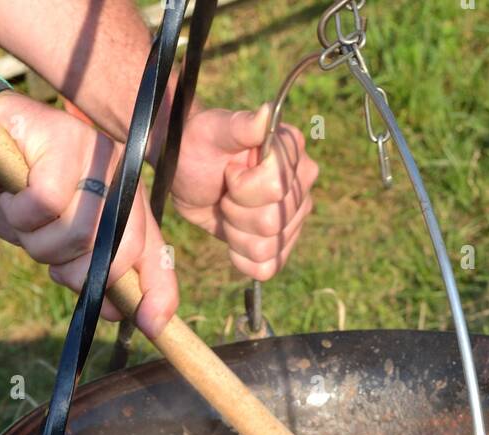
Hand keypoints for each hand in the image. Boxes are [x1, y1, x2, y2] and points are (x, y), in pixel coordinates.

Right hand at [0, 91, 177, 338]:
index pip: (155, 255)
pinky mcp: (61, 137)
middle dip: (75, 272)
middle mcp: (120, 177)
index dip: (157, 295)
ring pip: (76, 232)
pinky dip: (19, 213)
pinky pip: (44, 203)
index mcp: (128, 204)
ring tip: (25, 218)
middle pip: (114, 251)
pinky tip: (12, 196)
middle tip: (49, 255)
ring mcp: (94, 153)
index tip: (151, 326)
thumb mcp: (60, 245)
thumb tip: (119, 312)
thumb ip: (92, 273)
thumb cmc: (21, 199)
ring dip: (38, 242)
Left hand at [170, 104, 318, 280]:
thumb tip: (267, 113)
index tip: (230, 171)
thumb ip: (242, 124)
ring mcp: (293, 220)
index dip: (243, 187)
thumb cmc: (200, 144)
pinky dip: (242, 257)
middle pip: (271, 223)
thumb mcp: (214, 130)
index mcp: (292, 155)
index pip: (276, 189)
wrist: (188, 171)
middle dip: (236, 211)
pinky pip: (267, 268)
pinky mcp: (280, 245)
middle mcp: (300, 187)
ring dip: (236, 233)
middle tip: (226, 191)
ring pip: (267, 248)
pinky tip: (233, 235)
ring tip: (229, 209)